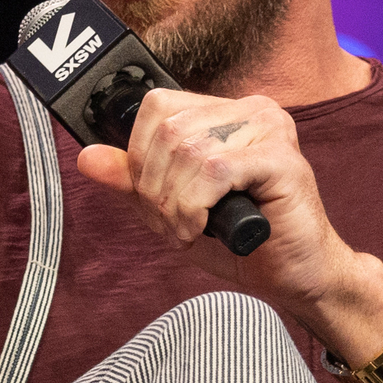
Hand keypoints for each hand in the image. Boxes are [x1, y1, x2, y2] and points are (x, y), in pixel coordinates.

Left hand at [75, 90, 382, 362]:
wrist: (294, 276)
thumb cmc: (240, 242)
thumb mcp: (170, 209)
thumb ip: (132, 182)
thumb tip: (89, 157)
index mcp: (224, 113)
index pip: (156, 106)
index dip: (139, 155)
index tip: (152, 196)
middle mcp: (250, 109)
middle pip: (166, 130)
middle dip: (155, 187)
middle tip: (174, 222)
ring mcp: (270, 129)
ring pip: (187, 150)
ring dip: (175, 204)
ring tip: (191, 229)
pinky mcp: (282, 157)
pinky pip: (213, 171)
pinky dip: (196, 206)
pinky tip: (206, 227)